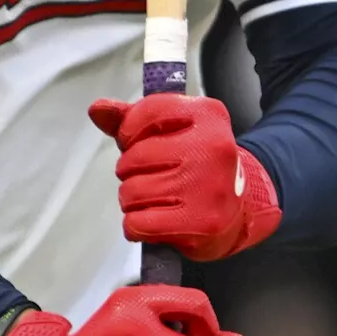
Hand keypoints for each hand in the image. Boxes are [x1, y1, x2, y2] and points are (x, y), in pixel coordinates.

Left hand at [88, 94, 281, 260]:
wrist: (239, 211)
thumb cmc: (195, 166)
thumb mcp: (170, 131)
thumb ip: (132, 118)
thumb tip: (98, 109)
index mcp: (207, 115)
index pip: (146, 112)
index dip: (129, 131)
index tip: (135, 142)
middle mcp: (211, 147)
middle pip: (134, 157)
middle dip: (130, 171)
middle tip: (150, 177)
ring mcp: (208, 186)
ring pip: (132, 192)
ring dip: (132, 200)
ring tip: (153, 199)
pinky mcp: (201, 222)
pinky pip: (138, 224)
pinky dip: (136, 226)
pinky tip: (153, 220)